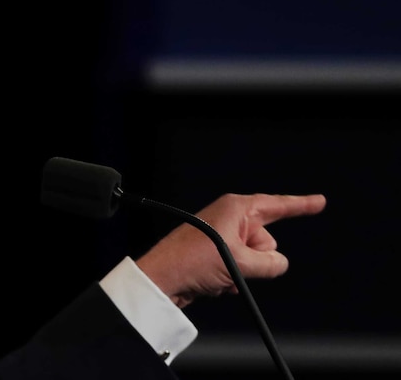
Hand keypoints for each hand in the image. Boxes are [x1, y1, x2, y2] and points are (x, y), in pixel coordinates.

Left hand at [135, 193, 326, 307]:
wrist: (163, 280)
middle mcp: (229, 218)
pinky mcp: (214, 255)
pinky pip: (239, 268)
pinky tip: (215, 281)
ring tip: (219, 273)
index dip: (302, 204)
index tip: (320, 201)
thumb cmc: (191, 260)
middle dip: (259, 258)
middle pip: (266, 240)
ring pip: (255, 258)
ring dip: (244, 272)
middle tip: (234, 264)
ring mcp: (221, 237)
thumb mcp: (241, 262)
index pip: (278, 205)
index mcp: (236, 208)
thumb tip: (278, 263)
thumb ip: (271, 263)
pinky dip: (233, 278)